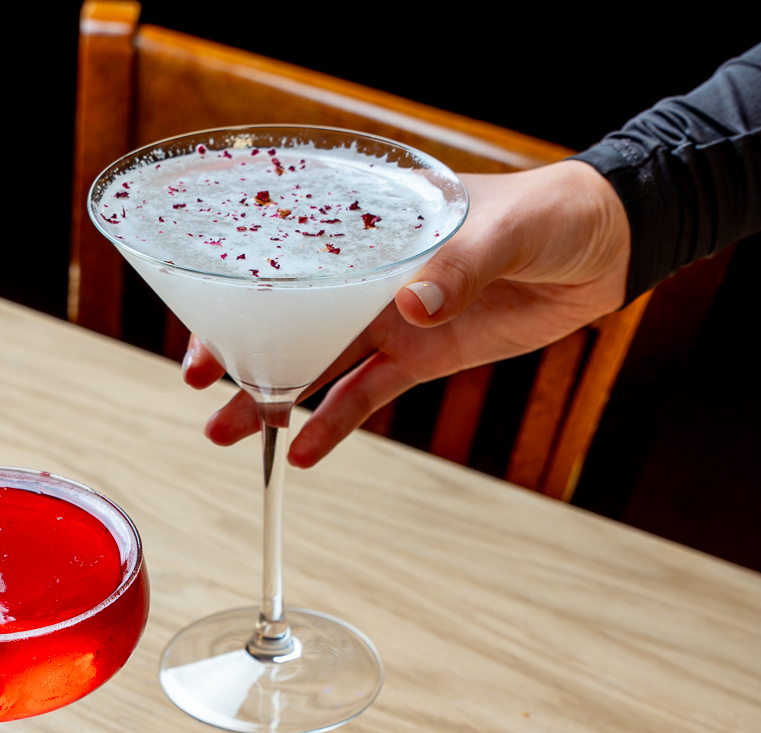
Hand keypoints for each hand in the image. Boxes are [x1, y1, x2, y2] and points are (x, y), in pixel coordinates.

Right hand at [181, 159, 630, 466]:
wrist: (604, 248)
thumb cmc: (549, 210)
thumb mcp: (502, 229)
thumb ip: (456, 267)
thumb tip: (410, 307)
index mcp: (369, 223)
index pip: (287, 251)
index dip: (237, 284)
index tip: (206, 317)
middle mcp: (366, 273)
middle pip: (286, 314)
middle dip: (237, 349)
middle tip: (196, 384)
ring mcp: (388, 318)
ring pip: (314, 363)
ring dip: (270, 399)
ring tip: (224, 433)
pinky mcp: (419, 359)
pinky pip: (366, 395)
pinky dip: (334, 425)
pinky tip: (303, 455)